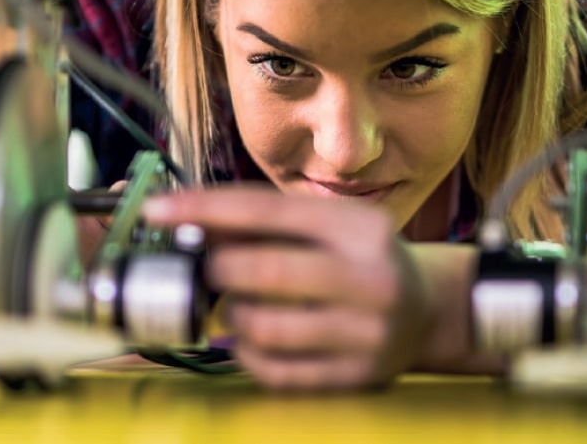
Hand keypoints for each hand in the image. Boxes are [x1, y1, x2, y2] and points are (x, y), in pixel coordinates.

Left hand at [142, 185, 433, 390]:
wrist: (428, 310)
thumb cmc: (359, 259)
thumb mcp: (327, 226)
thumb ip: (264, 222)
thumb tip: (187, 221)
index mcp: (360, 227)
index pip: (265, 211)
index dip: (203, 210)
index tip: (157, 211)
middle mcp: (372, 278)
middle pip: (263, 271)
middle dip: (217, 270)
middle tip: (208, 272)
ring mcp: (369, 332)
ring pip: (266, 328)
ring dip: (234, 317)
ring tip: (238, 307)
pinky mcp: (359, 376)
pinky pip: (279, 370)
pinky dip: (249, 355)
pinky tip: (253, 339)